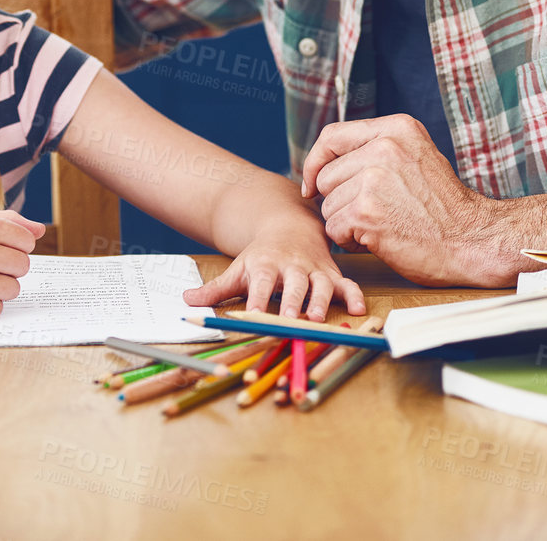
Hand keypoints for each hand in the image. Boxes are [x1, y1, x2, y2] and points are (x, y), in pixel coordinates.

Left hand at [182, 216, 365, 321]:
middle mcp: (292, 267)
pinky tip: (361, 309)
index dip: (257, 299)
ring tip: (319, 318)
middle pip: (293, 285)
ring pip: (321, 285)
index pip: (260, 284)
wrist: (289, 226)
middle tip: (291, 319)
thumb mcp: (237, 269)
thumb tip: (186, 302)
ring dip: (321, 301)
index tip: (253, 315)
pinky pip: (347, 284)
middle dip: (293, 303)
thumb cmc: (260, 257)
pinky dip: (354, 295)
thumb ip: (215, 289)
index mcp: (265, 266)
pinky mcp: (332, 273)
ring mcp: (314, 270)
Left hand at [300, 114, 503, 285]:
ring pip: (327, 205)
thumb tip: (324, 161)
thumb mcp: (415, 158)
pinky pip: (334, 229)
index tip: (313, 184)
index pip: (331, 136)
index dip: (315, 162)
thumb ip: (376, 150)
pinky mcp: (366, 212)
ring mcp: (373, 179)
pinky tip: (381, 241)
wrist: (473, 242)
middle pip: (325, 176)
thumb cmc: (443, 208)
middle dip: (340, 200)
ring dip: (347, 223)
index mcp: (397, 129)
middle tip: (376, 213)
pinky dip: (351, 242)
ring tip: (384, 225)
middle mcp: (384, 147)